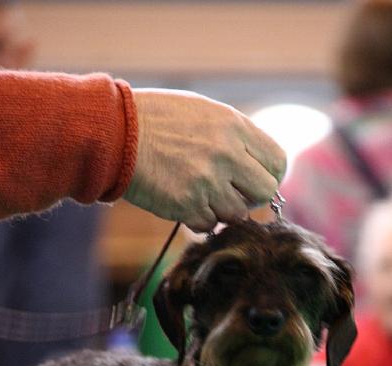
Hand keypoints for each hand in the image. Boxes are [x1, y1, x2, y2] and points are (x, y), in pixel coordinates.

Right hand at [123, 89, 285, 231]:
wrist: (115, 132)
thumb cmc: (156, 121)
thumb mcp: (203, 113)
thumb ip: (235, 138)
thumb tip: (258, 167)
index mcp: (234, 126)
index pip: (277, 162)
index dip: (268, 175)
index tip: (255, 180)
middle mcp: (226, 153)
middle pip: (264, 191)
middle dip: (251, 197)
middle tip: (232, 194)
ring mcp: (207, 181)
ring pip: (237, 214)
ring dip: (222, 210)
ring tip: (201, 195)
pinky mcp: (187, 205)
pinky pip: (208, 226)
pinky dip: (198, 220)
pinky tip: (182, 202)